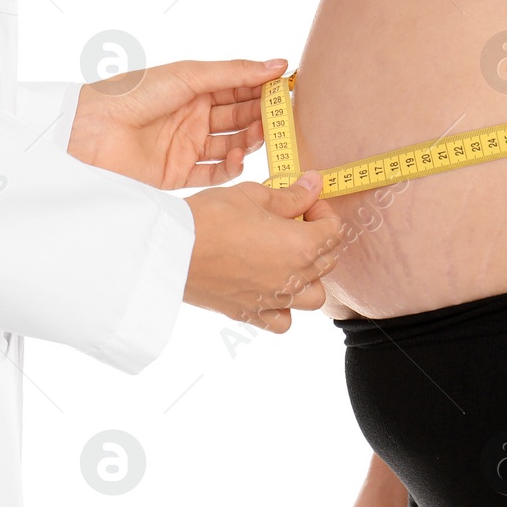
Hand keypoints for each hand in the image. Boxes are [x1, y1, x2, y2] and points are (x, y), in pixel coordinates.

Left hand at [67, 58, 280, 188]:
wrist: (93, 130)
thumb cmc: (135, 93)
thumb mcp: (189, 75)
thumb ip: (235, 73)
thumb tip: (278, 64)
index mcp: (194, 88)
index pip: (239, 88)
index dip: (263, 88)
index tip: (288, 90)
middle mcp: (193, 116)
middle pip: (239, 117)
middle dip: (261, 116)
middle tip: (282, 118)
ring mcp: (187, 145)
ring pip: (231, 145)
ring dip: (250, 140)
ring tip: (261, 135)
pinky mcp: (179, 174)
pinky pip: (215, 173)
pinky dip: (231, 168)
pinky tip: (240, 157)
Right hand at [182, 171, 341, 331]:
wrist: (172, 249)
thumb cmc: (212, 217)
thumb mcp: (254, 195)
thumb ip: (291, 195)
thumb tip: (314, 185)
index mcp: (302, 246)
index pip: (334, 230)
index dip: (322, 211)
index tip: (305, 201)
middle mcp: (294, 278)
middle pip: (327, 262)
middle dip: (318, 238)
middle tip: (293, 221)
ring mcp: (273, 299)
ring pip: (313, 297)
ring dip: (309, 278)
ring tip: (288, 260)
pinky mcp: (249, 312)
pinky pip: (282, 321)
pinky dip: (283, 309)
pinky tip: (270, 289)